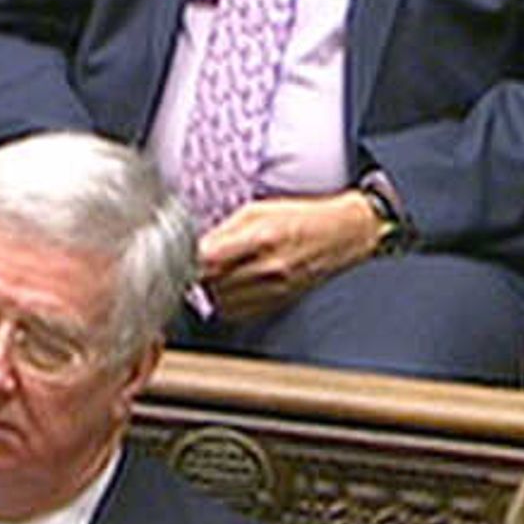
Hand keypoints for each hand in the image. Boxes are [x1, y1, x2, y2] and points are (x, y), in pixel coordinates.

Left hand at [194, 193, 388, 320]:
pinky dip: (227, 302)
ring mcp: (274, 290)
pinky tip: (232, 286)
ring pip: (220, 301)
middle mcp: (268, 268)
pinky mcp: (277, 303)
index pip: (207, 259)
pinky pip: (237, 312)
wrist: (343, 235)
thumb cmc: (301, 218)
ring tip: (218, 272)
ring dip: (211, 289)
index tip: (180, 254)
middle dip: (198, 272)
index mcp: (261, 239)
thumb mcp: (256, 210)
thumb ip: (222, 231)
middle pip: (210, 282)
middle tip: (199, 261)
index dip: (186, 258)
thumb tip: (190, 246)